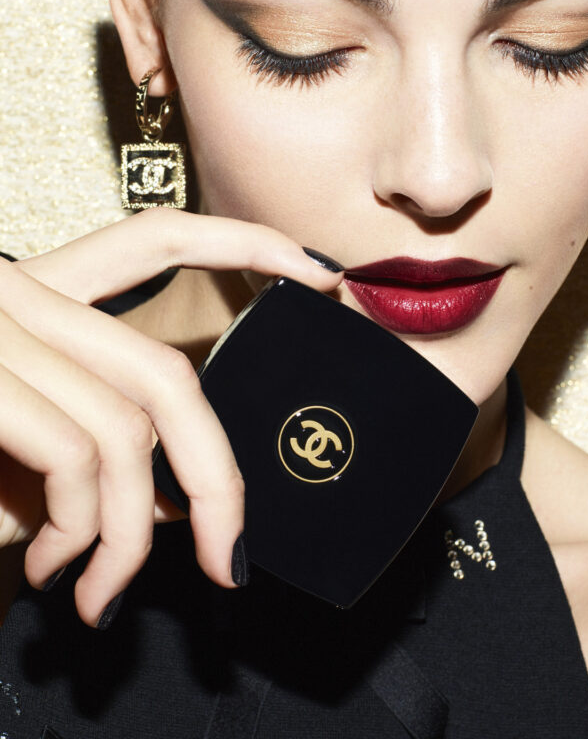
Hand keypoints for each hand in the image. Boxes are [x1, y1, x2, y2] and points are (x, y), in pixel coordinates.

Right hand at [0, 208, 342, 625]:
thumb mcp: (6, 424)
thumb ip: (73, 430)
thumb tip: (163, 491)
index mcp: (30, 292)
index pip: (156, 237)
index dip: (243, 245)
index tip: (317, 271)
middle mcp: (15, 295)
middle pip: (167, 375)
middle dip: (218, 475)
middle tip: (232, 558)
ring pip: (132, 429)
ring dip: (132, 536)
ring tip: (94, 590)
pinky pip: (80, 456)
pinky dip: (85, 531)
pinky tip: (51, 568)